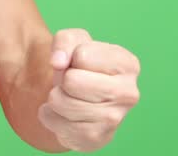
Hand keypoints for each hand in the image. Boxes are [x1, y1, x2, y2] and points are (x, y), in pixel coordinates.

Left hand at [37, 28, 140, 151]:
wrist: (78, 100)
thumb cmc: (80, 65)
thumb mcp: (74, 41)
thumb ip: (65, 41)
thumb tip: (58, 62)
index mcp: (128, 65)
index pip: (82, 55)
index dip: (72, 57)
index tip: (81, 63)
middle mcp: (128, 93)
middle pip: (71, 81)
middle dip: (63, 79)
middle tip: (72, 82)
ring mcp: (114, 119)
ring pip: (60, 101)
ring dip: (55, 96)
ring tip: (69, 96)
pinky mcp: (94, 137)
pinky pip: (52, 119)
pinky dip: (49, 114)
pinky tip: (66, 114)